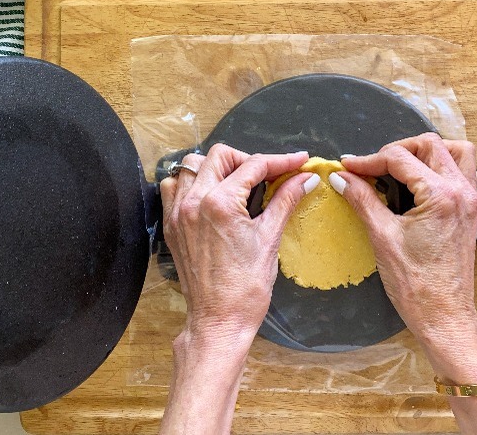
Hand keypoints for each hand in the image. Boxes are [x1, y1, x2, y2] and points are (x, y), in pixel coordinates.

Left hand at [161, 144, 314, 349]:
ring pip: (191, 167)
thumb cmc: (245, 289)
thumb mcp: (270, 239)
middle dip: (247, 159)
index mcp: (219, 204)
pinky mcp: (172, 227)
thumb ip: (285, 201)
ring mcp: (178, 214)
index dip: (281, 161)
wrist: (218, 321)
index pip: (253, 166)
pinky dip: (192, 183)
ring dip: (217, 168)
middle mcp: (193, 202)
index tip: (298, 162)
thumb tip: (304, 179)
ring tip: (238, 184)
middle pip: (219, 156)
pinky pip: (174, 189)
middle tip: (268, 175)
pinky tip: (212, 197)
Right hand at [334, 133, 476, 433]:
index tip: (348, 168)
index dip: (369, 160)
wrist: (443, 314)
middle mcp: (461, 191)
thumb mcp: (381, 236)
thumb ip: (362, 199)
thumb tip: (341, 178)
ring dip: (424, 152)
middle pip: (430, 145)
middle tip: (370, 167)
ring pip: (454, 152)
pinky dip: (440, 166)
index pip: (400, 159)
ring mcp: (470, 200)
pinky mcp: (469, 211)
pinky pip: (461, 171)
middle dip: (397, 150)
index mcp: (441, 195)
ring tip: (397, 166)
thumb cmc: (415, 284)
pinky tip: (417, 182)